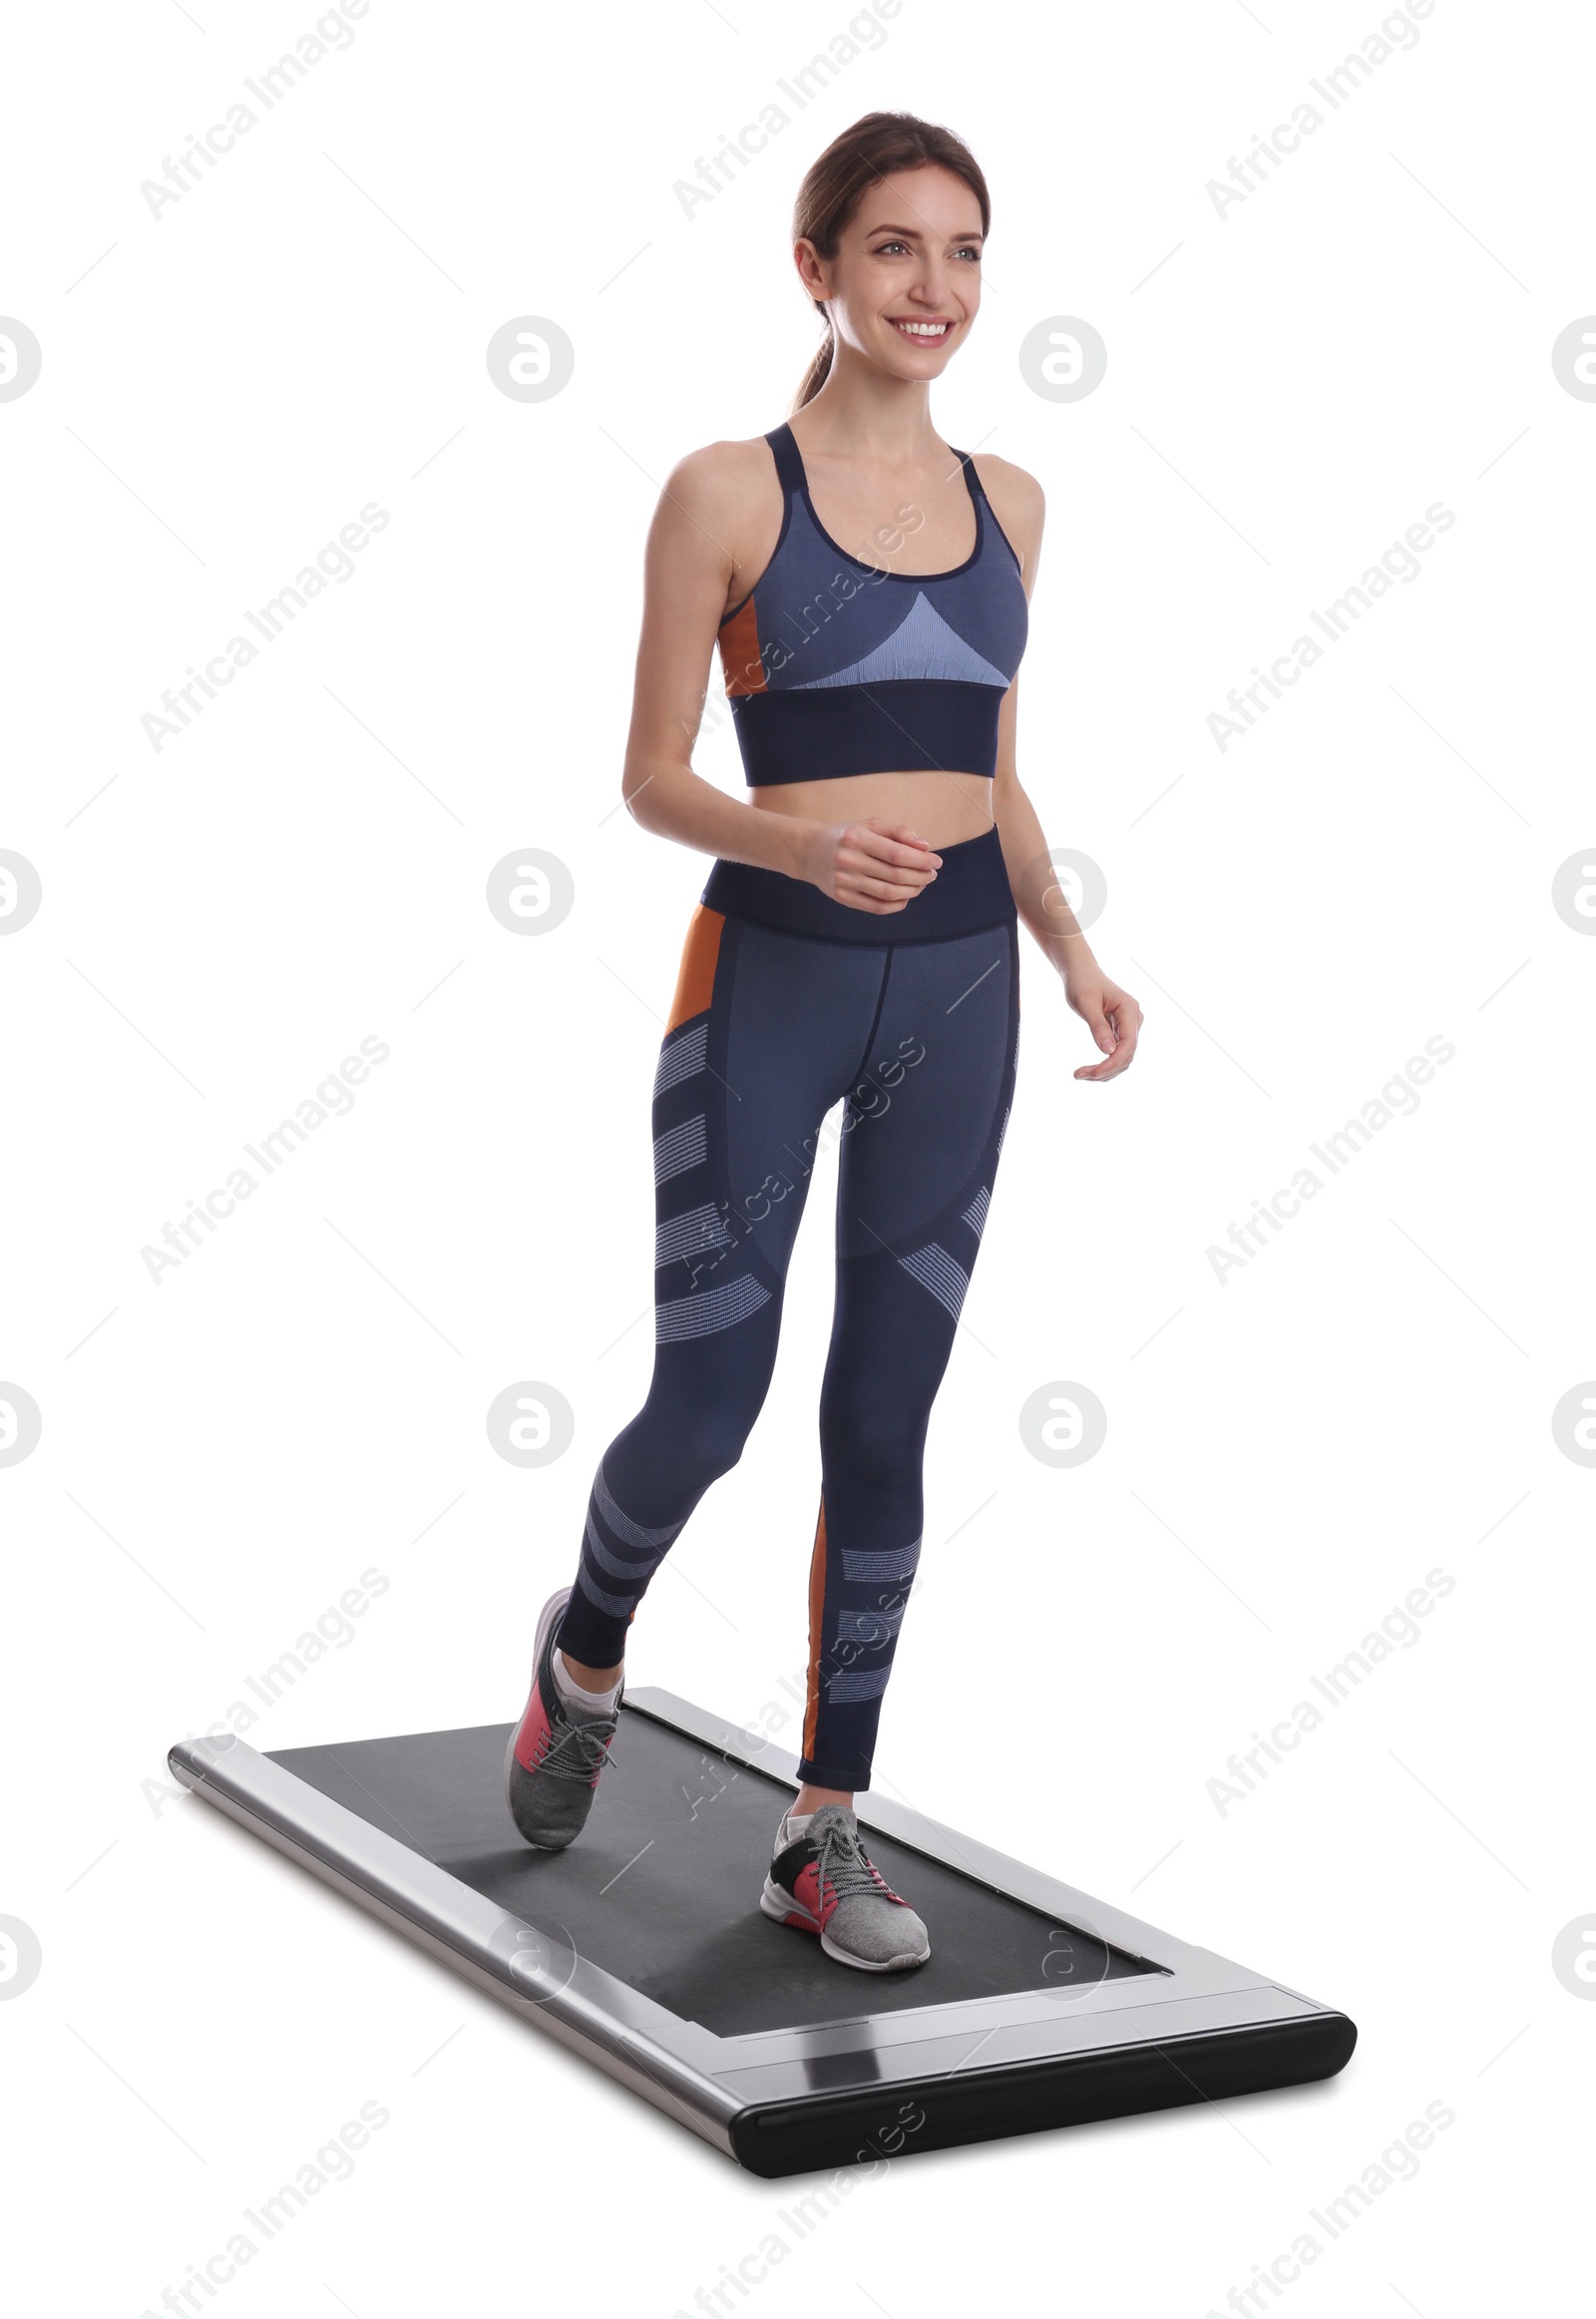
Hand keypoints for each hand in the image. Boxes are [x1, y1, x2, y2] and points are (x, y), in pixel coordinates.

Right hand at [801, 817, 942, 912]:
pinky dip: (897, 904)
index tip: (937, 861)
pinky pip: (877, 907)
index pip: (898, 854)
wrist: (809, 851)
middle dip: (921, 876)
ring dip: (913, 891)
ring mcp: (844, 882)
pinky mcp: (842, 898)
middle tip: (931, 874)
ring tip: (922, 884)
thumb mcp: (869, 824)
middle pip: (896, 875)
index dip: (922, 860)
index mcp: (856, 838)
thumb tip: (925, 847)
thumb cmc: (846, 836)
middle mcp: (848, 861)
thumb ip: (898, 832)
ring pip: (889, 893)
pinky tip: (906, 896)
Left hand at [1067, 967, 1141, 1080]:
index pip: (1128, 1044)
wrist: (1081, 973)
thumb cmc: (1082, 984)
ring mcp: (1130, 1026)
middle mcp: (1134, 1019)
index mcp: (1129, 1010)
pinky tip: (1089, 1070)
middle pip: (1127, 1054)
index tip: (1093, 1073)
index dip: (1113, 1062)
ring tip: (1080, 1074)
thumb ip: (1098, 1027)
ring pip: (1123, 1057)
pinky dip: (1105, 1064)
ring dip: (1105, 1070)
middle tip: (1078, 1075)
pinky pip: (1117, 1053)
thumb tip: (1109, 1052)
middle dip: (1106, 1069)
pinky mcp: (1122, 1031)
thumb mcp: (1086, 1004)